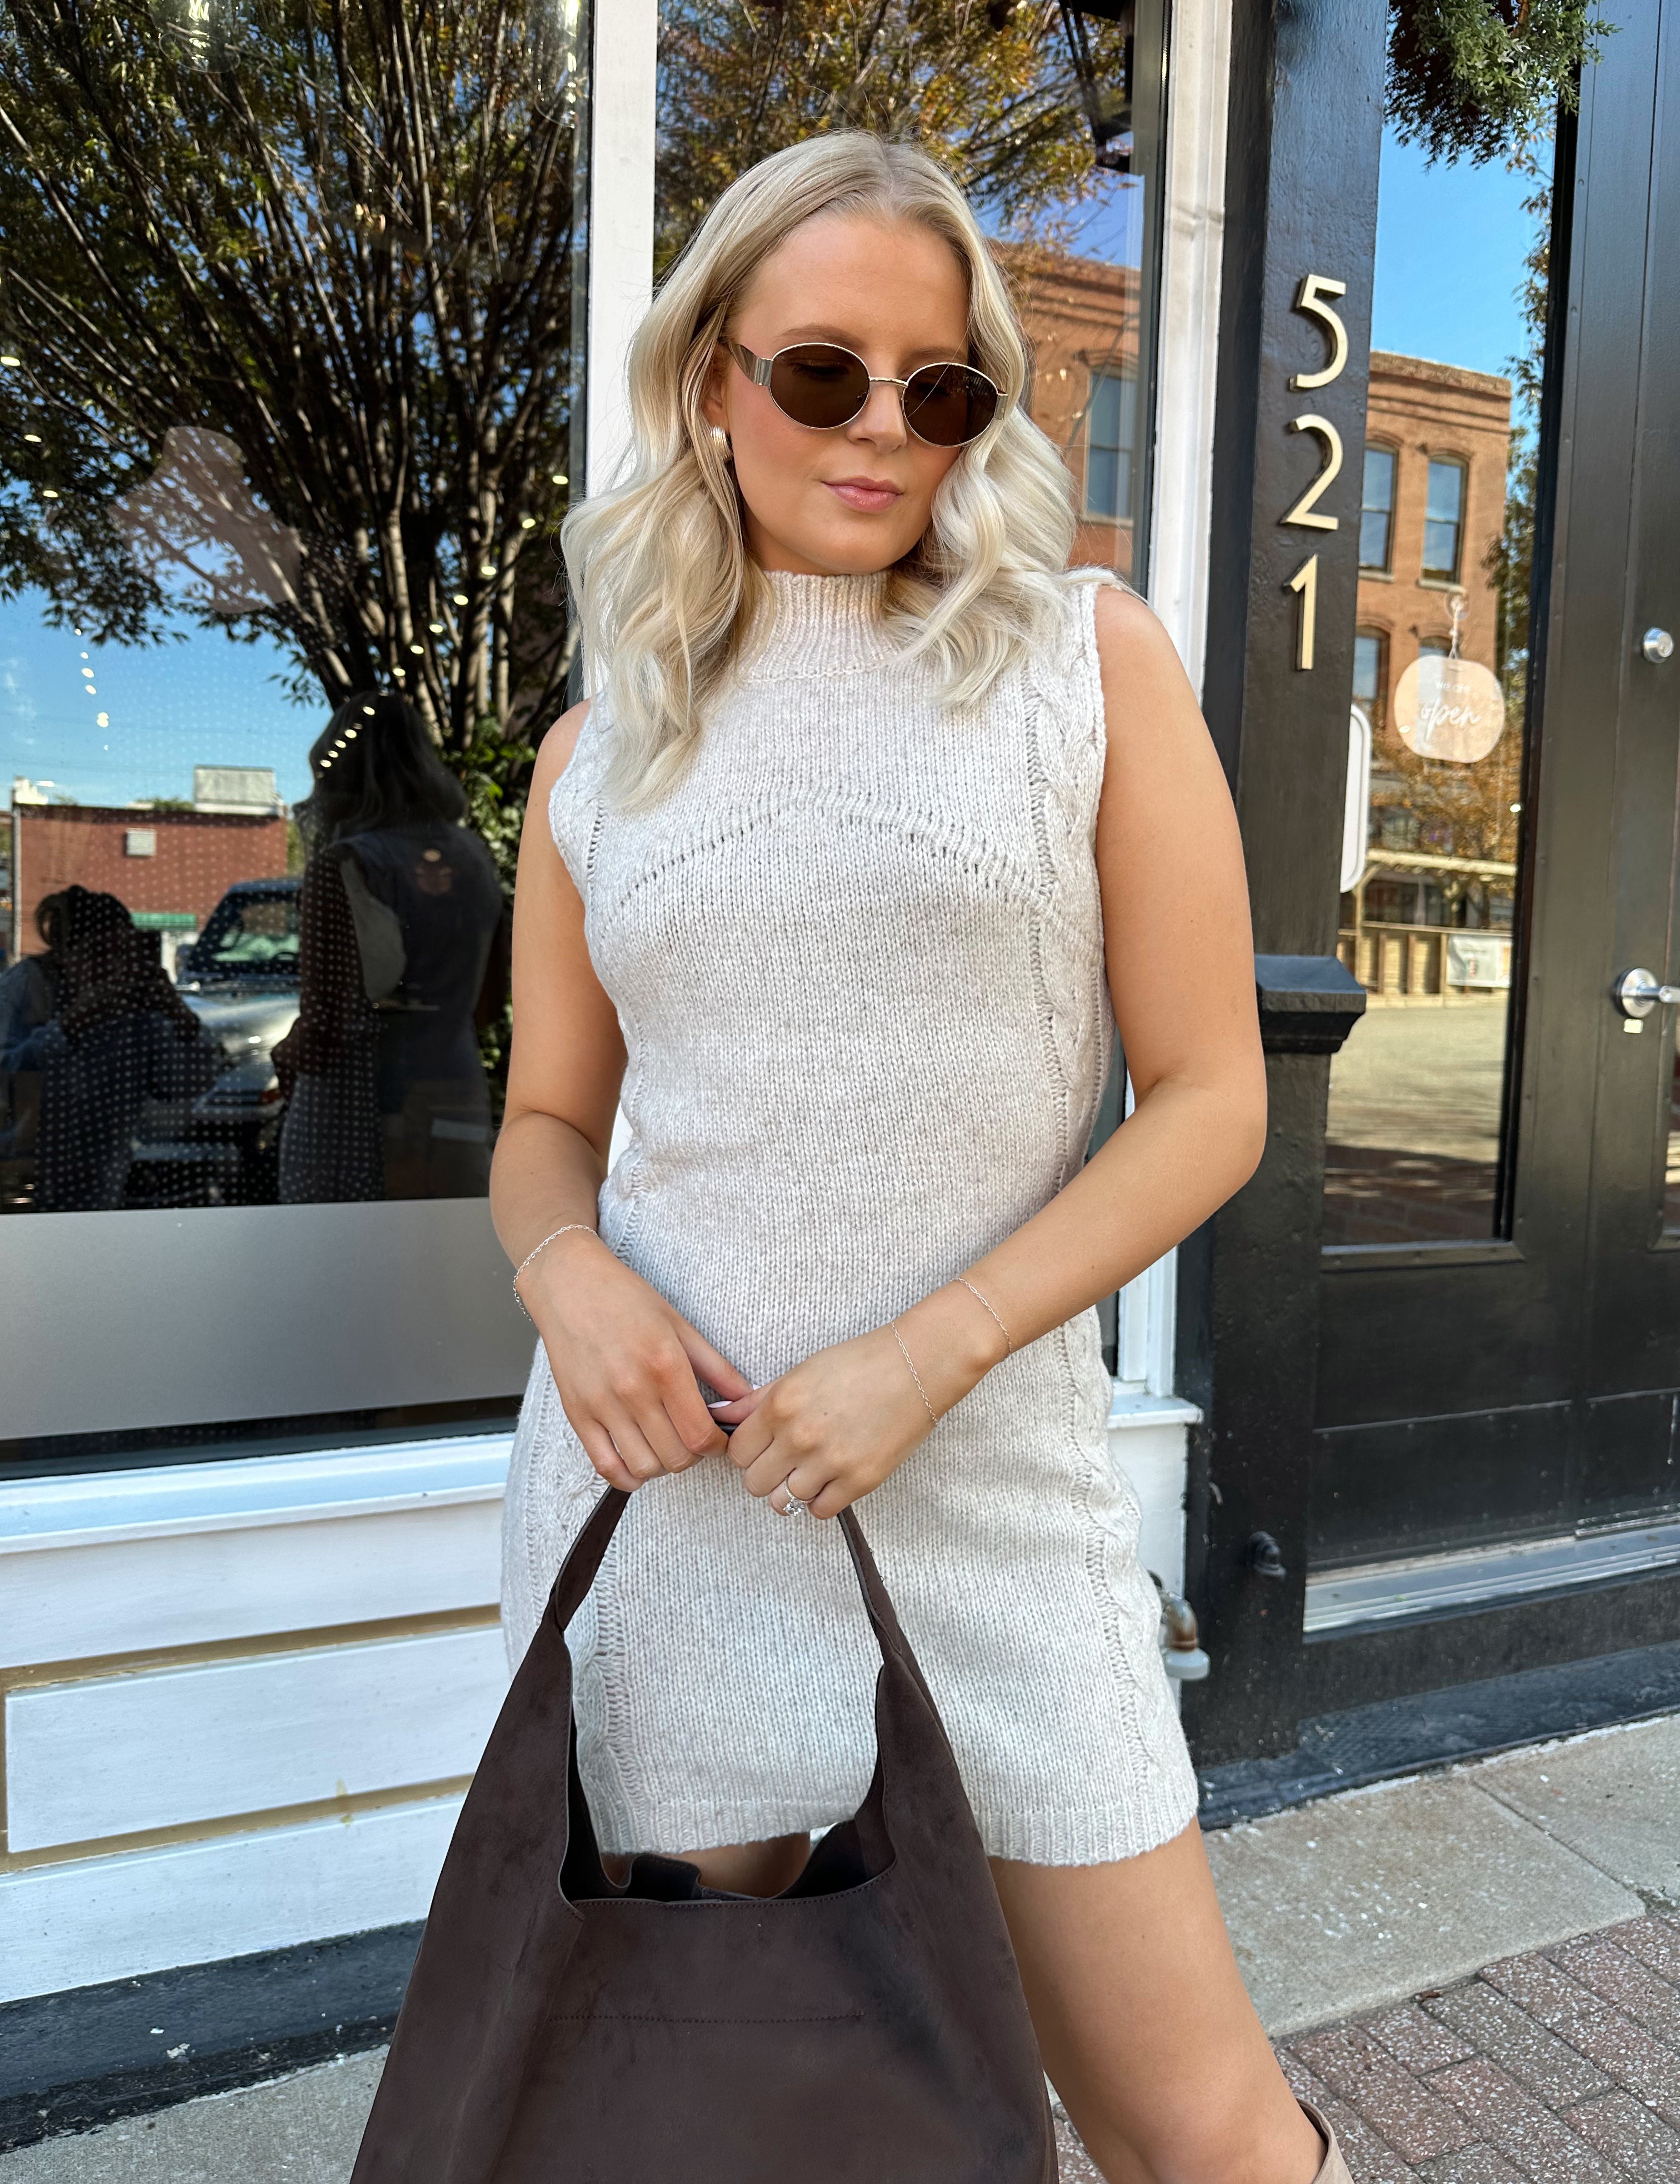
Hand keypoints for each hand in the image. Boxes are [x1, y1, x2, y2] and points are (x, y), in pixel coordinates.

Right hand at [522, 1232, 752, 1494]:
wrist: (569, 1285)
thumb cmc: (625, 1298)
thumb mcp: (680, 1325)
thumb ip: (717, 1367)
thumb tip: (747, 1399)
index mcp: (665, 1366)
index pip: (701, 1434)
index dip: (718, 1446)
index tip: (719, 1439)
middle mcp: (633, 1390)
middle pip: (677, 1457)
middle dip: (694, 1455)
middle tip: (693, 1438)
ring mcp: (601, 1405)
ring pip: (645, 1467)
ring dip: (663, 1465)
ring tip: (667, 1445)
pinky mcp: (577, 1414)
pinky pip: (605, 1466)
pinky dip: (628, 1476)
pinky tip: (639, 1463)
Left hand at [714, 1290, 998, 1517]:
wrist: (917, 1367)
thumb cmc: (859, 1363)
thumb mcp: (801, 1372)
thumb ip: (757, 1400)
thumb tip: (719, 1414)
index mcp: (781, 1406)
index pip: (737, 1452)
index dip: (748, 1451)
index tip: (763, 1446)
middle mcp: (800, 1437)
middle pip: (754, 1483)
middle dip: (765, 1473)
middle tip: (785, 1460)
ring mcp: (830, 1462)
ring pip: (782, 1502)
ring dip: (791, 1489)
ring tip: (810, 1470)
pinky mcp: (859, 1481)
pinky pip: (819, 1511)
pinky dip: (820, 1499)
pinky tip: (830, 1479)